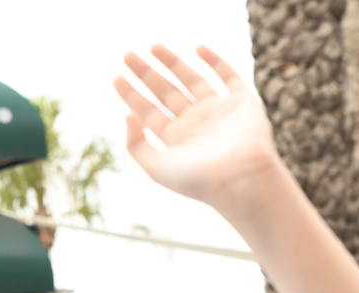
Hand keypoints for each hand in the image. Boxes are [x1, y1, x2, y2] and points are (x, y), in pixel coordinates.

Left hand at [114, 45, 279, 208]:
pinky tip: (198, 49)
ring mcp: (218, 111)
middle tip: (127, 56)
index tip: (116, 77)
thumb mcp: (156, 168)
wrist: (239, 179)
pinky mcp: (242, 103)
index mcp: (177, 140)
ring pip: (192, 80)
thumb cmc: (197, 179)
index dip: (132, 95)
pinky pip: (228, 76)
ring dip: (173, 63)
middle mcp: (196, 124)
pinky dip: (216, 62)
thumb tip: (128, 114)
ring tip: (153, 47)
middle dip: (147, 74)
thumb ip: (136, 145)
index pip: (149, 112)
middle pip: (166, 92)